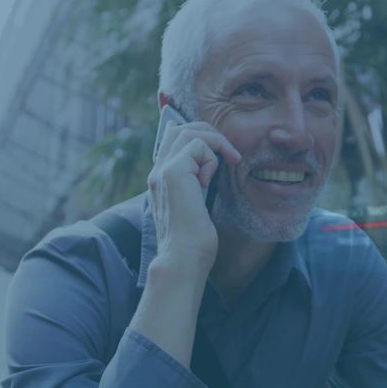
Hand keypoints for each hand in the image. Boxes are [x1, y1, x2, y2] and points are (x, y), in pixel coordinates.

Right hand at [147, 120, 240, 269]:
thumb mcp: (194, 207)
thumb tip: (207, 171)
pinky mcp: (174, 172)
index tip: (215, 147)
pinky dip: (212, 157)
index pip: (170, 140)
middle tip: (228, 152)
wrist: (183, 258)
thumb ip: (195, 187)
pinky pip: (198, 145)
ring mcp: (163, 170)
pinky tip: (209, 180)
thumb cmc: (192, 241)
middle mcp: (157, 172)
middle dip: (208, 134)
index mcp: (160, 180)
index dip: (193, 135)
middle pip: (179, 129)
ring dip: (214, 142)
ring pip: (188, 132)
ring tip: (229, 161)